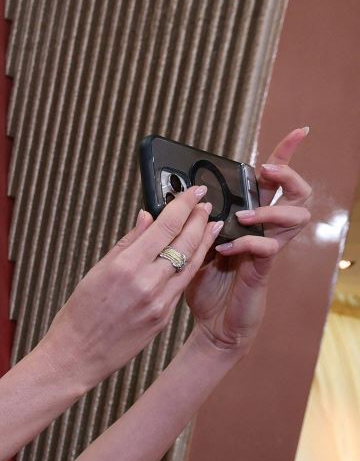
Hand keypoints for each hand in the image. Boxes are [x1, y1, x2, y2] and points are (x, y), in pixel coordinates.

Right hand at [46, 185, 218, 379]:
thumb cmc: (78, 316)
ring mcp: (159, 301)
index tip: (192, 191)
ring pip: (191, 263)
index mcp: (124, 266)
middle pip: (184, 241)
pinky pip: (184, 284)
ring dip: (204, 240)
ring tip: (211, 224)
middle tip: (205, 203)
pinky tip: (198, 254)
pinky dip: (194, 265)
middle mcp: (146, 282)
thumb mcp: (95, 274)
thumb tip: (146, 218)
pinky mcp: (164, 317)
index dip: (183, 205)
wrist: (76, 357)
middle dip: (198, 218)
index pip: (165, 226)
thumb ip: (126, 244)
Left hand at [185, 128, 313, 354]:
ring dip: (270, 210)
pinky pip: (267, 250)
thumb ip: (182, 229)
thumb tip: (160, 205)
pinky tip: (226, 249)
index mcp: (249, 221)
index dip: (286, 156)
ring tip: (243, 215)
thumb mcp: (189, 250)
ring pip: (295, 217)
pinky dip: (248, 243)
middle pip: (295, 193)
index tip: (299, 132)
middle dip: (288, 174)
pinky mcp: (261, 273)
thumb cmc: (205, 288)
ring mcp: (267, 251)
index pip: (271, 184)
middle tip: (268, 170)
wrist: (213, 328)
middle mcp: (264, 232)